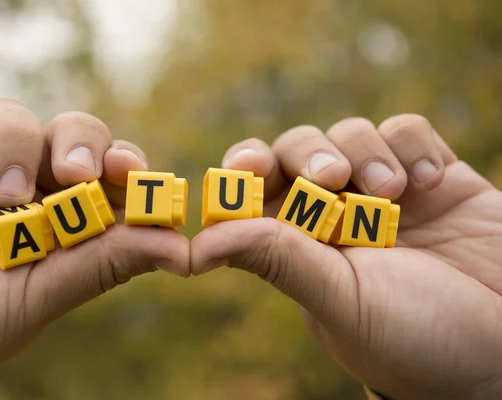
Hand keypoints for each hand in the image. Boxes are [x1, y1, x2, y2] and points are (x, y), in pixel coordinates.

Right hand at [0, 99, 188, 398]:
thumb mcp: (35, 300)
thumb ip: (102, 265)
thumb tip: (183, 250)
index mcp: (65, 226)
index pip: (110, 179)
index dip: (126, 166)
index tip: (131, 171)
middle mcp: (30, 192)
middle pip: (76, 133)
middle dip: (79, 143)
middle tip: (75, 171)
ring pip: (17, 117)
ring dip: (12, 155)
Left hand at [192, 115, 501, 398]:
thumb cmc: (413, 337)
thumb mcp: (339, 300)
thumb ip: (276, 261)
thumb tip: (197, 247)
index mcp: (300, 242)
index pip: (253, 188)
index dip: (242, 169)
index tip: (246, 169)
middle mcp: (335, 211)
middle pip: (297, 149)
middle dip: (308, 154)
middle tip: (331, 177)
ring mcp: (383, 190)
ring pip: (350, 133)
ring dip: (366, 153)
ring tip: (394, 191)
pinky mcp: (431, 173)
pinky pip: (405, 131)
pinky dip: (412, 147)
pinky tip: (430, 181)